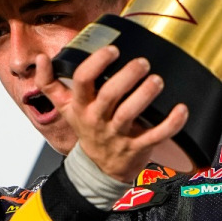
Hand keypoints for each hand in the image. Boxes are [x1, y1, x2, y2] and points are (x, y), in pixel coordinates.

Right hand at [35, 46, 188, 183]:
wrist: (97, 170)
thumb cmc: (86, 131)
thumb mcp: (65, 109)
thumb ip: (50, 84)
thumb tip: (40, 59)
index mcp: (80, 106)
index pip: (82, 81)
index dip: (96, 63)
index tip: (112, 50)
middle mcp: (97, 119)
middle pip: (108, 95)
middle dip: (126, 77)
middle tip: (142, 63)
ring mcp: (117, 135)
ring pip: (129, 114)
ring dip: (145, 95)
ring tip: (157, 81)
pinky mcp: (137, 147)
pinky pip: (155, 136)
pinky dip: (171, 123)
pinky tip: (181, 109)